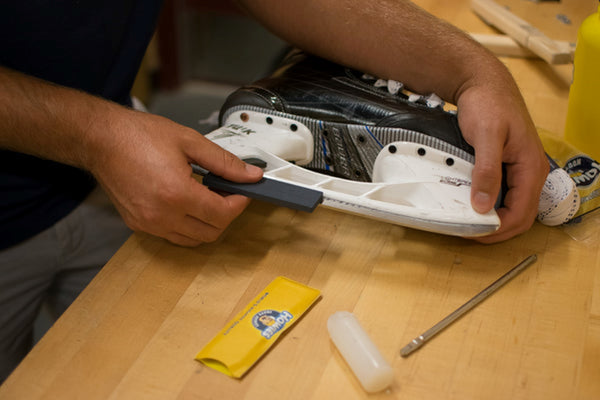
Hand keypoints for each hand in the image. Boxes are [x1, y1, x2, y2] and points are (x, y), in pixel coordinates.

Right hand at [89, 108, 262, 246]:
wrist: (101, 139)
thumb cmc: (139, 136)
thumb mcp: (189, 141)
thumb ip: (224, 162)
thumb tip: (250, 175)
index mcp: (176, 194)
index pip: (222, 214)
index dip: (239, 204)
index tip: (243, 192)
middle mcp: (162, 215)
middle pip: (211, 232)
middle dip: (226, 215)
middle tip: (227, 194)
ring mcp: (149, 224)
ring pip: (193, 239)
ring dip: (207, 224)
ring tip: (208, 198)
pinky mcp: (138, 225)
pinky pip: (173, 236)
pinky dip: (187, 226)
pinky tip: (188, 205)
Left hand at [456, 82, 548, 242]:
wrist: (482, 84)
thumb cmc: (488, 104)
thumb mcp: (486, 136)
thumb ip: (487, 171)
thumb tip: (483, 205)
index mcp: (531, 167)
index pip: (521, 214)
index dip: (498, 229)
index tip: (474, 233)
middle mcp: (530, 172)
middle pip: (520, 216)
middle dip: (496, 230)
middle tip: (469, 233)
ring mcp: (519, 170)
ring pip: (511, 207)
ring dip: (493, 219)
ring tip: (468, 223)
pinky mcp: (507, 166)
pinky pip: (502, 194)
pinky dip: (488, 204)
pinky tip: (470, 205)